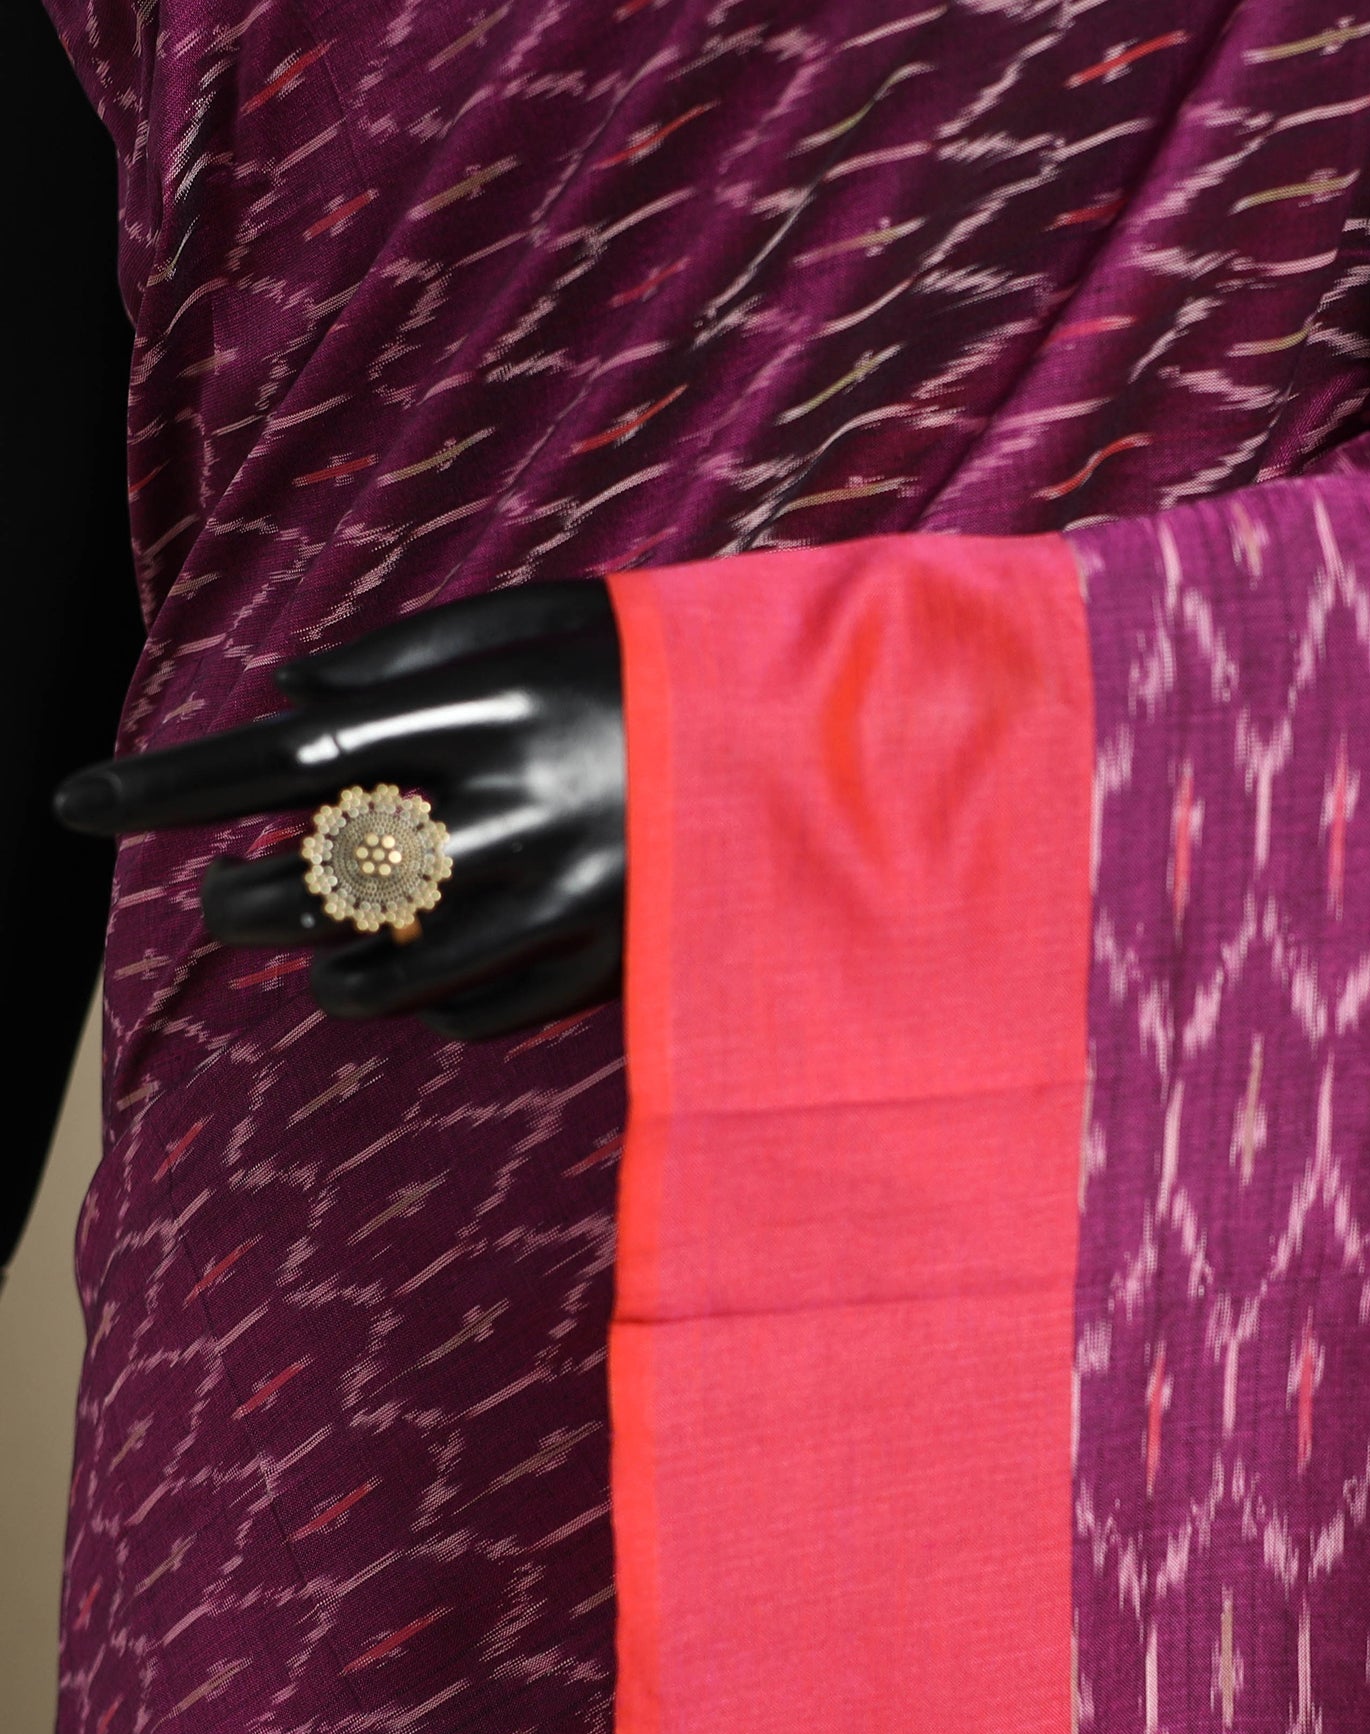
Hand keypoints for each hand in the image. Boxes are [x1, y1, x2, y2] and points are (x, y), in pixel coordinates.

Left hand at [54, 581, 625, 1041]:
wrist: (825, 748)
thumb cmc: (668, 666)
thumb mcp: (551, 617)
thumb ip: (414, 650)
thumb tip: (284, 693)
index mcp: (488, 712)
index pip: (287, 755)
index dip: (172, 783)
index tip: (74, 803)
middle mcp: (508, 812)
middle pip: (322, 881)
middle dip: (242, 901)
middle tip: (218, 904)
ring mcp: (560, 899)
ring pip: (391, 968)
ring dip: (325, 970)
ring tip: (304, 959)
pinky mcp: (608, 963)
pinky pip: (482, 1010)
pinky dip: (430, 1006)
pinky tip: (415, 991)